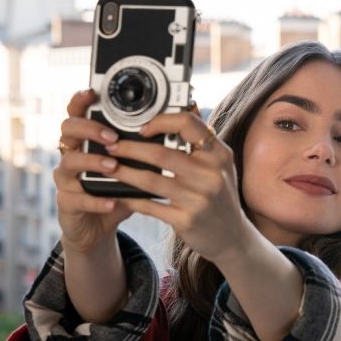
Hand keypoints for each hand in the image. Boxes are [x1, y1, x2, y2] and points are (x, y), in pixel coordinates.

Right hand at [53, 89, 134, 253]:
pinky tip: (112, 202)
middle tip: (112, 137)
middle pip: (67, 129)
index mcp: (87, 139)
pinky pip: (75, 199)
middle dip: (89, 129)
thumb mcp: (136, 165)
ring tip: (112, 166)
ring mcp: (66, 178)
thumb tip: (180, 122)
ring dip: (91, 162)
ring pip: (68, 162)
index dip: (80, 100)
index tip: (93, 93)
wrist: (100, 224)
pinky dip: (95, 201)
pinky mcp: (66, 203)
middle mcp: (72, 153)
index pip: (77, 112)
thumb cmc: (120, 188)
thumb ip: (150, 145)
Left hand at [100, 108, 254, 265]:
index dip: (161, 121)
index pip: (189, 124)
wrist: (232, 237)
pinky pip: (150, 206)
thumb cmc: (220, 196)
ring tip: (108, 167)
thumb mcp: (220, 165)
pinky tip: (118, 193)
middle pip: (161, 153)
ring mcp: (199, 199)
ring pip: (150, 180)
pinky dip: (131, 198)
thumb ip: (202, 140)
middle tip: (112, 146)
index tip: (143, 127)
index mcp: (219, 155)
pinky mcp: (186, 220)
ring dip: (124, 172)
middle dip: (130, 148)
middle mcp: (211, 175)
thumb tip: (186, 104)